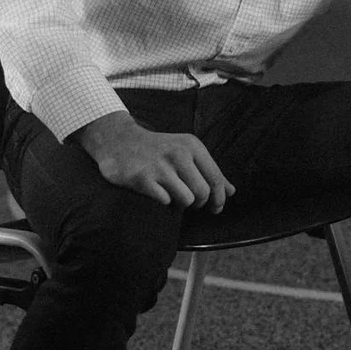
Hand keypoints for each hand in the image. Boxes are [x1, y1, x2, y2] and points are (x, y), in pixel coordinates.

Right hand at [74, 111, 233, 211]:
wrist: (118, 141)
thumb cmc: (158, 149)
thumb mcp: (186, 152)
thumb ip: (210, 171)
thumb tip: (232, 192)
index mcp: (192, 146)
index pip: (215, 178)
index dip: (219, 198)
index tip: (215, 208)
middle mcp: (178, 154)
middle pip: (202, 193)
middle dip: (198, 203)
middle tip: (189, 201)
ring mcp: (159, 166)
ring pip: (186, 200)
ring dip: (180, 203)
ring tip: (172, 195)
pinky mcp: (142, 178)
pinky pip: (165, 201)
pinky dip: (164, 202)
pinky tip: (157, 192)